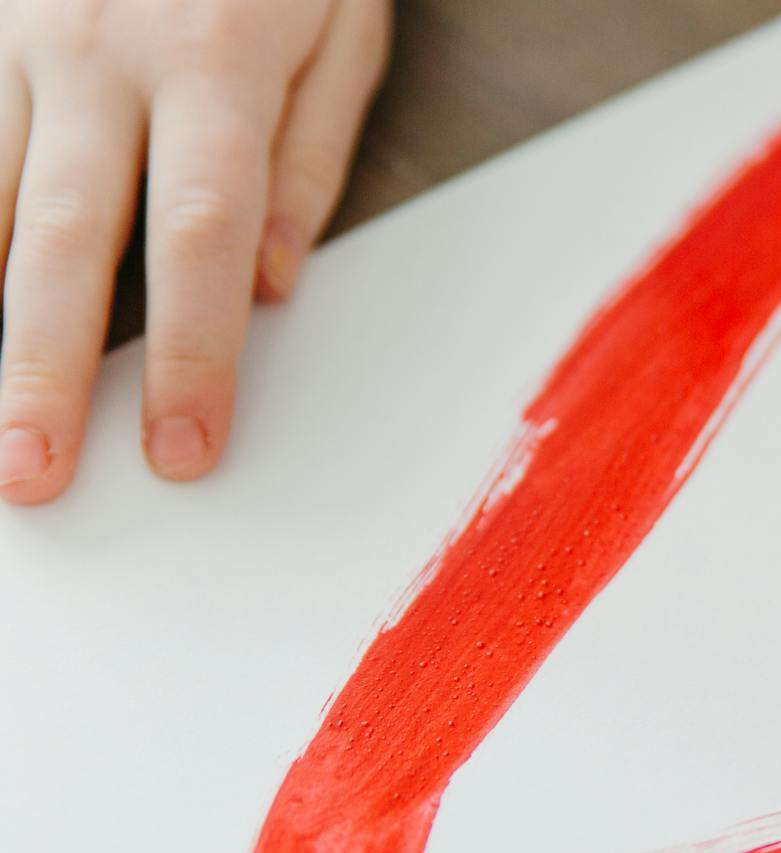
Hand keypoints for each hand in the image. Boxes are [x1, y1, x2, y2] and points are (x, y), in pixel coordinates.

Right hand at [0, 0, 389, 504]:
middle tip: (31, 477)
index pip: (202, 239)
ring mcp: (16, 27)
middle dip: (41, 368)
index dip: (189, 355)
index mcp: (218, 61)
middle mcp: (101, 49)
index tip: (180, 452)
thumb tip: (276, 289)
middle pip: (62, 236)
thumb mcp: (345, 24)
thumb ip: (312, 156)